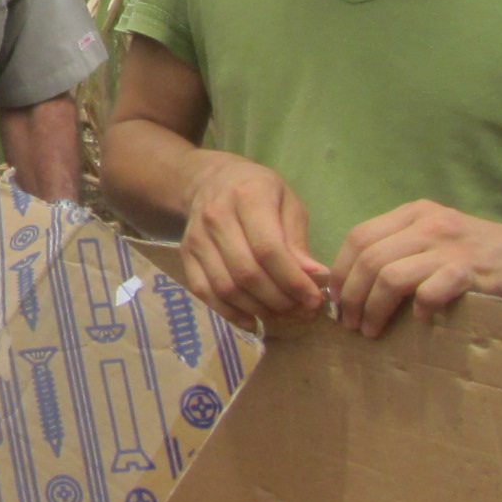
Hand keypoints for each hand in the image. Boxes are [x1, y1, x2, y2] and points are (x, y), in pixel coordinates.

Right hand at [178, 154, 326, 325]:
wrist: (210, 180)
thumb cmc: (259, 191)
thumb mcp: (288, 204)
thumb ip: (298, 242)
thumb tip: (315, 278)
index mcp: (248, 198)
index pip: (269, 250)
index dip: (293, 281)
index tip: (314, 299)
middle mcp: (217, 217)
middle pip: (247, 273)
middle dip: (279, 300)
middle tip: (302, 312)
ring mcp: (197, 238)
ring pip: (226, 287)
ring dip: (258, 310)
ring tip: (283, 316)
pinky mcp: (185, 255)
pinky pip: (205, 292)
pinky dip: (229, 313)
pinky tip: (252, 321)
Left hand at [330, 199, 501, 335]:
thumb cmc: (482, 258)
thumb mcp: (437, 240)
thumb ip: (402, 251)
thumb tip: (352, 286)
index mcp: (414, 213)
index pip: (358, 237)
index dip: (340, 272)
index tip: (335, 300)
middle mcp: (428, 223)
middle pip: (368, 259)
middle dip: (350, 297)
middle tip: (350, 324)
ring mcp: (450, 246)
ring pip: (390, 277)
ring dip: (373, 310)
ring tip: (371, 330)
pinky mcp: (471, 271)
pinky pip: (429, 292)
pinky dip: (418, 311)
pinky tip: (421, 322)